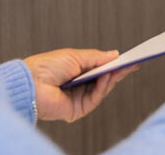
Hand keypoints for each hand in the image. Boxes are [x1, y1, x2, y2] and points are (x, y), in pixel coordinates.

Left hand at [23, 48, 139, 122]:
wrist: (31, 82)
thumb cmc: (46, 66)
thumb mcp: (75, 56)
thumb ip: (96, 57)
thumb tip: (114, 54)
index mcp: (75, 72)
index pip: (99, 69)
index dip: (114, 64)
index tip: (129, 58)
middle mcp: (78, 86)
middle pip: (103, 80)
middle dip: (118, 71)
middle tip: (133, 63)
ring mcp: (78, 98)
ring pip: (102, 89)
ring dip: (112, 77)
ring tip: (121, 66)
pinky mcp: (78, 110)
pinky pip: (96, 98)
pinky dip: (103, 86)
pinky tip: (106, 75)